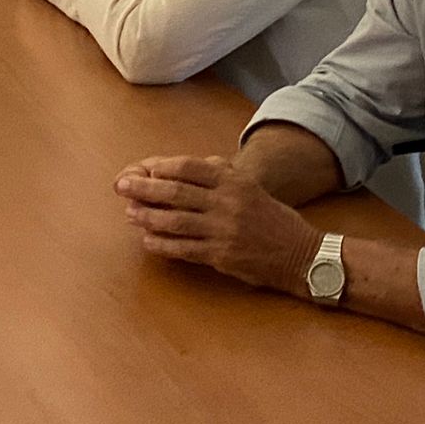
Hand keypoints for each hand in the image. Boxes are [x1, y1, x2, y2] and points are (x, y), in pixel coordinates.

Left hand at [114, 155, 322, 293]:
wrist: (304, 255)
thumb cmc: (272, 218)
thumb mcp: (249, 186)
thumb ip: (218, 174)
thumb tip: (176, 169)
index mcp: (234, 182)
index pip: (188, 168)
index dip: (160, 167)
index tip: (141, 169)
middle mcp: (227, 203)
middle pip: (175, 192)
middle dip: (143, 189)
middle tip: (120, 186)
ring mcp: (224, 231)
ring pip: (175, 221)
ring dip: (147, 217)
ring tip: (129, 213)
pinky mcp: (223, 256)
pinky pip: (184, 248)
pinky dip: (162, 244)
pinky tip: (148, 240)